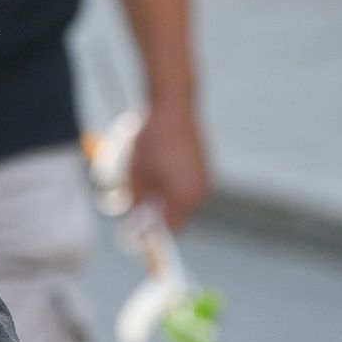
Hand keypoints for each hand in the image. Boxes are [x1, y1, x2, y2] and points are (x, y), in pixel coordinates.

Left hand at [122, 90, 210, 228]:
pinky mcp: (205, 168)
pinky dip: (173, 185)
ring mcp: (205, 180)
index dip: (153, 235)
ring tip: (147, 176)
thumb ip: (138, 206)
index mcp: (183, 198)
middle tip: (137, 199)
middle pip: (177, 218)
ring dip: (164, 198)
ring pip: (181, 202)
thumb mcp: (137, 176)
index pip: (170, 231)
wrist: (173, 106)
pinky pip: (187, 187)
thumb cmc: (152, 140)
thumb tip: (136, 231)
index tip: (137, 234)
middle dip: (156, 214)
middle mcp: (199, 193)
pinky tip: (160, 166)